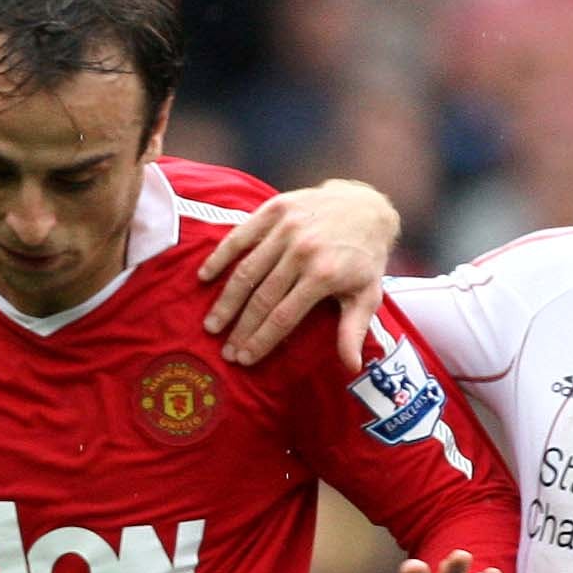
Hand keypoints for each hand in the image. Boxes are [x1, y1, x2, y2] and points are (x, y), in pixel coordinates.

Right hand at [199, 181, 398, 369]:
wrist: (368, 205)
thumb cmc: (365, 257)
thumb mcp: (367, 295)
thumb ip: (353, 330)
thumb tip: (351, 367)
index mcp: (324, 275)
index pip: (283, 317)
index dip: (261, 340)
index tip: (245, 359)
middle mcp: (302, 251)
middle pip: (262, 298)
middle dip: (241, 329)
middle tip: (225, 351)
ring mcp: (286, 228)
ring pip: (247, 271)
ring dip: (226, 301)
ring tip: (211, 325)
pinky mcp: (275, 209)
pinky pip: (240, 236)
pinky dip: (220, 256)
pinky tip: (205, 277)